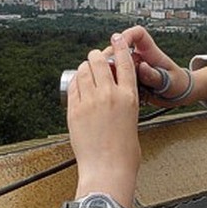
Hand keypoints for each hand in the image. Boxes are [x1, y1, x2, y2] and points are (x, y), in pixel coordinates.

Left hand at [66, 33, 140, 207]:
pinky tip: (79, 86)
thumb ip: (124, 102)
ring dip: (86, 68)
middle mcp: (109, 94)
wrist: (108, 169)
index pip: (125, 62)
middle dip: (97, 57)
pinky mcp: (74, 109)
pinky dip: (76, 82)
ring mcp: (90, 101)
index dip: (120, 46)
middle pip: (99, 60)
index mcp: (129, 96)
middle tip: (97, 60)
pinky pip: (74, 86)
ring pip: (84, 69)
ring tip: (87, 74)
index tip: (117, 39)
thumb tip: (116, 94)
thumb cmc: (123, 152)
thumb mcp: (133, 119)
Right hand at [105, 26, 206, 107]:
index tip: (118, 46)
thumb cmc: (178, 85)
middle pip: (119, 48)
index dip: (126, 36)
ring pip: (114, 63)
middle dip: (111, 57)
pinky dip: (113, 82)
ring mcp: (133, 68)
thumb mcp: (170, 82)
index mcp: (151, 52)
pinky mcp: (129, 78)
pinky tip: (117, 91)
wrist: (179, 96)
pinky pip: (117, 77)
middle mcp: (140, 57)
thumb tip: (142, 67)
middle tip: (111, 71)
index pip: (137, 34)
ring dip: (110, 71)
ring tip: (115, 84)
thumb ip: (155, 76)